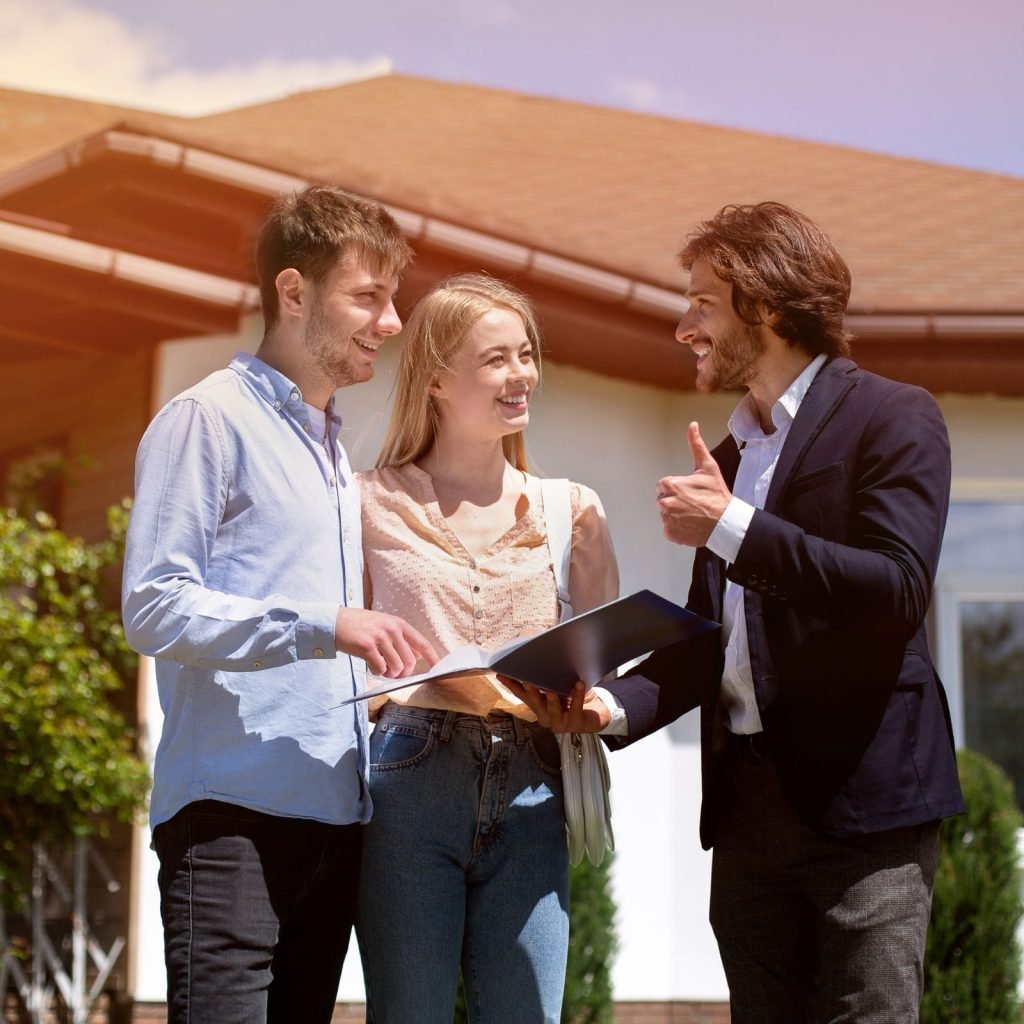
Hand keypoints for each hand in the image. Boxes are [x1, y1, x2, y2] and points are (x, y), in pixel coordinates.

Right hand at [334, 608, 438, 677]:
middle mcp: (392, 629)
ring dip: (391, 674)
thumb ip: (401, 639)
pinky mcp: (367, 647)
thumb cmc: (361, 625)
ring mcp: (380, 637)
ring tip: (383, 669)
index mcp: (399, 624)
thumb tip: (418, 656)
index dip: (432, 657)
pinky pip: (381, 668)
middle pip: (410, 660)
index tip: (438, 669)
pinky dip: (378, 672)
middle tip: (396, 673)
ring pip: (396, 667)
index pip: (422, 643)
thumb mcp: (385, 625)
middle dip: (405, 672)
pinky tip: (372, 666)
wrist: (336, 621)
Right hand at [500, 678, 610, 733]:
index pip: (522, 695)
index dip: (511, 685)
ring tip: (551, 691)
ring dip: (551, 701)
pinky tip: (578, 684)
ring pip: (553, 711)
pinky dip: (578, 696)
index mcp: (538, 706)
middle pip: (535, 704)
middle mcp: (545, 716)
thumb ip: (548, 675)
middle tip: (527, 681)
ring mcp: (560, 722)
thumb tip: (538, 648)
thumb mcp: (558, 685)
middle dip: (531, 692)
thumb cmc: (573, 697)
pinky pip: (576, 708)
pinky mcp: (575, 723)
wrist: (595, 713)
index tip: (500, 673)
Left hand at [656, 421, 731, 546]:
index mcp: (670, 485)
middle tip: (693, 503)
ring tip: (693, 513)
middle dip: (675, 499)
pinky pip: (669, 529)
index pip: (664, 485)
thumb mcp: (708, 467)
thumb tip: (692, 425)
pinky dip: (677, 528)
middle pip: (663, 499)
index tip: (690, 490)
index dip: (677, 486)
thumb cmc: (718, 495)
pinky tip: (691, 524)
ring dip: (676, 514)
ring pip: (666, 514)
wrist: (727, 522)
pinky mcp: (671, 534)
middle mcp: (665, 503)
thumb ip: (696, 445)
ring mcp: (667, 520)